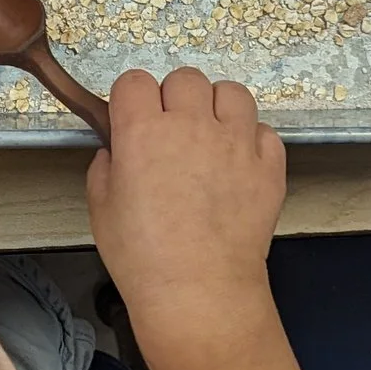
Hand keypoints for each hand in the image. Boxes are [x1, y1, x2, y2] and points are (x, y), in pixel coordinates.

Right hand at [87, 68, 286, 332]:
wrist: (199, 291)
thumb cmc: (144, 257)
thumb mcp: (101, 208)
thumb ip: (106, 166)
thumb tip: (117, 150)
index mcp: (142, 132)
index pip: (135, 81)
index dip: (131, 98)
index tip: (132, 117)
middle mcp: (192, 126)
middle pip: (185, 78)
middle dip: (174, 98)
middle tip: (171, 130)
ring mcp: (236, 143)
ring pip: (231, 92)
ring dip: (217, 107)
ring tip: (211, 136)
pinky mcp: (268, 165)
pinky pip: (265, 131)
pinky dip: (253, 141)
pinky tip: (239, 164)